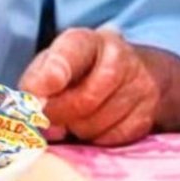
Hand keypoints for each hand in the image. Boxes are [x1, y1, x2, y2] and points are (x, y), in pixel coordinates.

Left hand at [19, 27, 159, 145]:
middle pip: (84, 99)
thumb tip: (33, 109)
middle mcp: (118, 58)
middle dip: (58, 114)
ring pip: (96, 124)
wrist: (135, 73)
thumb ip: (39, 80)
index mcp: (87, 40)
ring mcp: (138, 87)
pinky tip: (93, 125)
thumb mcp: (56, 61)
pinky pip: (111, 140)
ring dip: (76, 128)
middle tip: (46, 118)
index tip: (35, 91)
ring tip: (73, 117)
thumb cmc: (83, 68)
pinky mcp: (146, 117)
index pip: (72, 52)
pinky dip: (95, 139)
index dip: (54, 71)